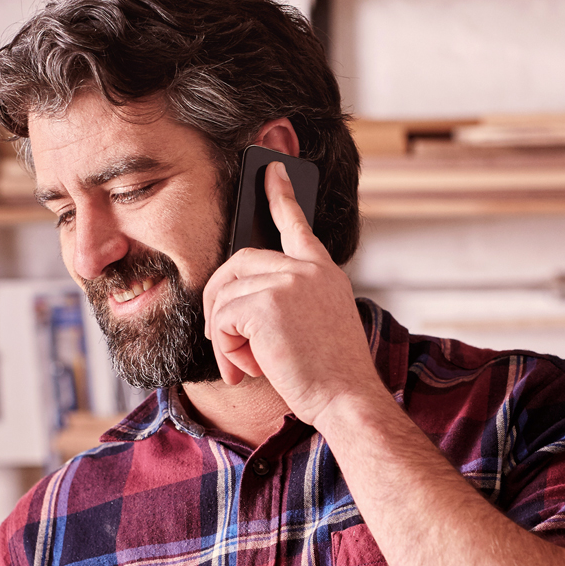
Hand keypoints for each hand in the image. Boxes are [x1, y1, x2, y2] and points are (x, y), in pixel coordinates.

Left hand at [201, 162, 387, 425]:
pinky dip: (226, 349)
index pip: (296, 224)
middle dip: (217, 301)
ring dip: (225, 338)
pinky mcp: (267, 303)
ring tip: (245, 366)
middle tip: (220, 339)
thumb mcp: (316, 323)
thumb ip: (286, 299)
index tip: (270, 168)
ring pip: (225, 297)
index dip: (281, 195)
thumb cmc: (330, 374)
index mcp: (323, 271)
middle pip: (237, 263)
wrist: (347, 398)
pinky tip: (247, 369)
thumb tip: (232, 299)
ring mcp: (288, 282)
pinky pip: (223, 319)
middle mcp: (308, 268)